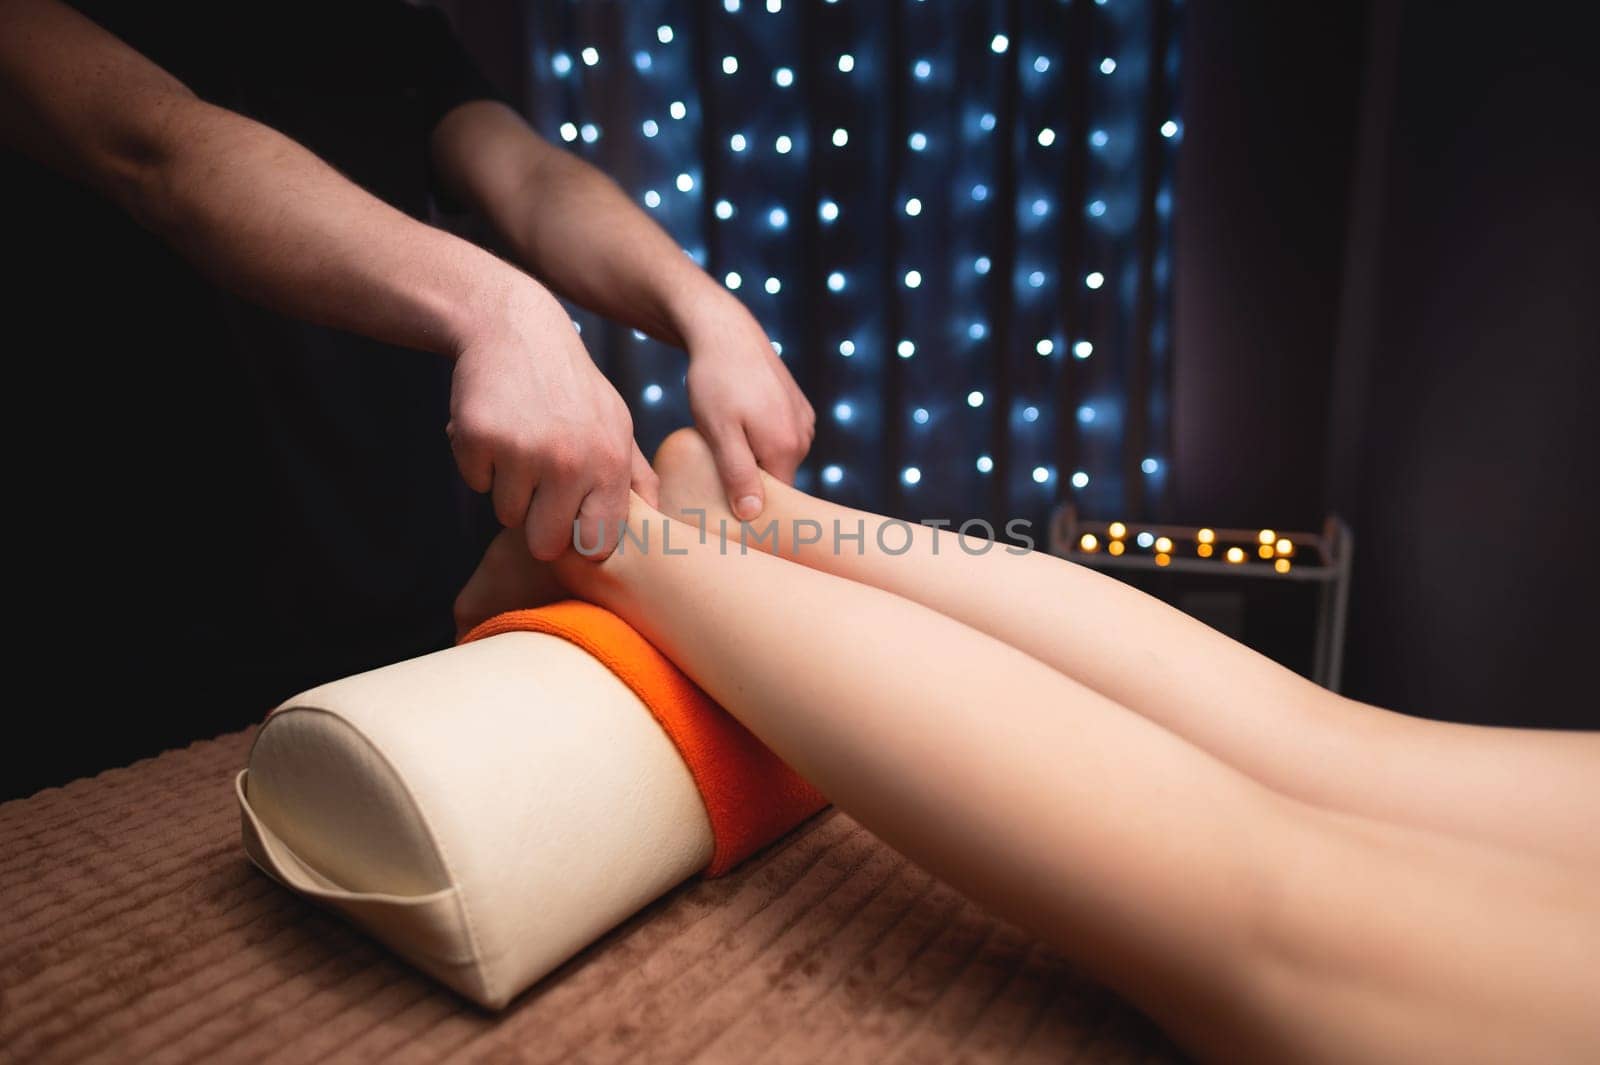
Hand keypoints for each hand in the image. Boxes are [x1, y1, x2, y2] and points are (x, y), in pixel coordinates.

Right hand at [447, 283, 657, 560]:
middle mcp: (570, 461)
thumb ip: (636, 478)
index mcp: (610, 462)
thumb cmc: (571, 386)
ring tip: (520, 442)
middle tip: (540, 478)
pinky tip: (496, 427)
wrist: (516, 328)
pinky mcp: (480, 439)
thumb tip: (658, 524)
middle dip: (538, 521)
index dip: (579, 538)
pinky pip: (476, 484)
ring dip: (509, 488)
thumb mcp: (617, 423)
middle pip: (545, 544)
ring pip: (507, 515)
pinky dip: (480, 463)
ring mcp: (523, 451)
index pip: (595, 544)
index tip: (572, 516)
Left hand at [681, 294, 814, 519]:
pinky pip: (781, 436)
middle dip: (750, 478)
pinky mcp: (798, 405)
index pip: (775, 499)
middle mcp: (804, 436)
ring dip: (754, 456)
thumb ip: (738, 475)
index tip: (720, 500)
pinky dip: (761, 437)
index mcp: (787, 448)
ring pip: (777, 457)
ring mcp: (804, 419)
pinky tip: (739, 422)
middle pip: (777, 478)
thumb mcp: (720, 432)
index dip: (748, 503)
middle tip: (714, 465)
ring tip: (724, 439)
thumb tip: (752, 514)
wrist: (725, 332)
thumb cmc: (716, 382)